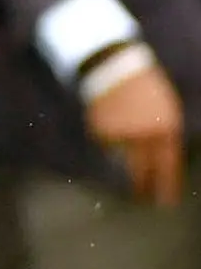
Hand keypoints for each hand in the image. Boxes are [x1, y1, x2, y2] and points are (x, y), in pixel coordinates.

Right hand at [88, 58, 185, 205]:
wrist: (113, 65)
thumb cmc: (145, 86)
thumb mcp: (166, 109)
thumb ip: (165, 135)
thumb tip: (163, 161)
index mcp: (166, 129)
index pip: (168, 167)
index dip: (166, 186)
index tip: (164, 203)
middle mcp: (144, 135)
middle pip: (143, 172)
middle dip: (141, 188)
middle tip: (141, 199)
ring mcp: (121, 133)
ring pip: (121, 164)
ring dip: (123, 172)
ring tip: (124, 177)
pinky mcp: (100, 130)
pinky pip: (106, 149)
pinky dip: (108, 150)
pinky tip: (109, 142)